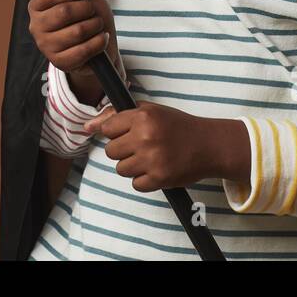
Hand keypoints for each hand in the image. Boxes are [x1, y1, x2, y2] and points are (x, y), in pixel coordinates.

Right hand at [27, 0, 122, 104]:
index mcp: (37, 6)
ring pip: (77, 31)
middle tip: (91, 12)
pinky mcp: (59, 63)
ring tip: (97, 25)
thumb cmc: (89, 16)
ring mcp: (46, 46)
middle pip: (64, 12)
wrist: (101, 44)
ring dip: (95, 25)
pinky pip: (84, 50)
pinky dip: (99, 42)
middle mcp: (36, 26)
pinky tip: (100, 39)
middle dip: (87, 9)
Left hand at [86, 102, 247, 191]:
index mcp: (142, 117)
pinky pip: (135, 184)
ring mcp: (152, 160)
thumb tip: (87, 126)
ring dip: (132, 166)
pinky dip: (144, 180)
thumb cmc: (178, 126)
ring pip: (121, 169)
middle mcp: (145, 137)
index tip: (129, 134)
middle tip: (141, 147)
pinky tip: (156, 169)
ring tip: (150, 158)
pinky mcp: (159, 179)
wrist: (209, 145)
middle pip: (111, 151)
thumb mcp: (151, 111)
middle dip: (123, 150)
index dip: (117, 132)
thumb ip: (118, 116)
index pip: (107, 129)